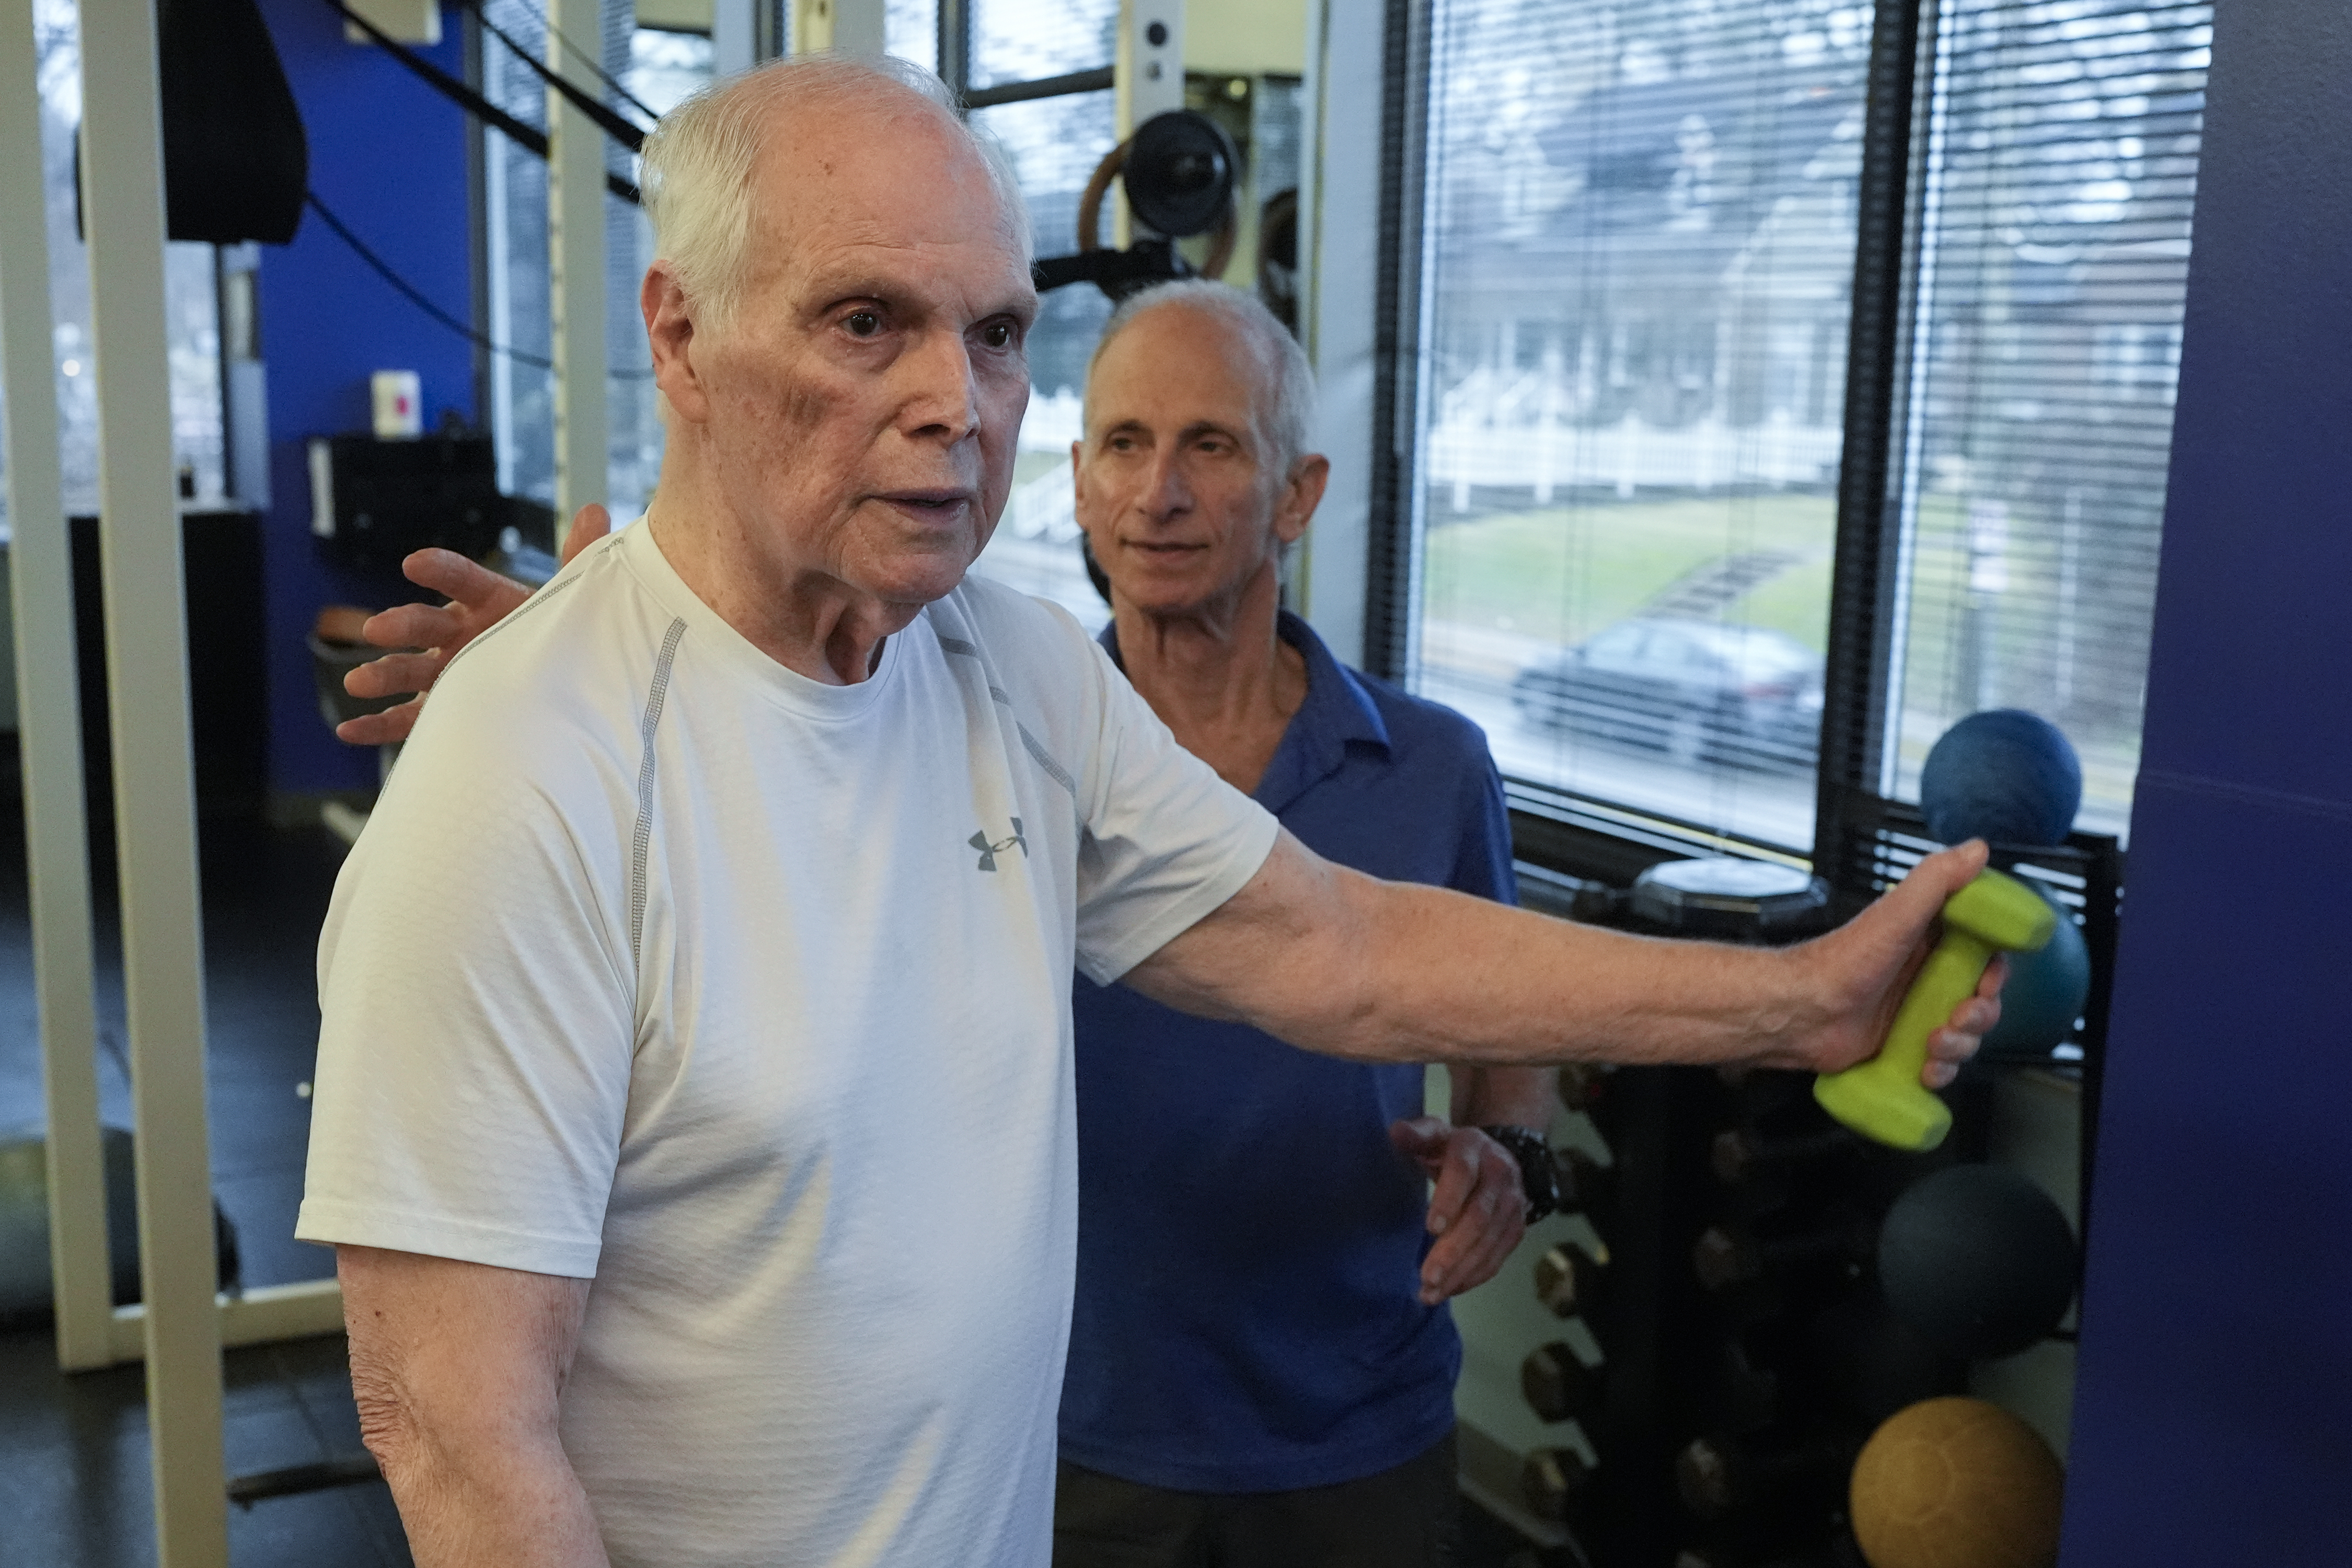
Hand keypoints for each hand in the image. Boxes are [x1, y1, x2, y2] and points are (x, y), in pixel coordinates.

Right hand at [333, 505, 612, 745]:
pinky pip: (406, 720)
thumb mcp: (571, 602)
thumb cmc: (560, 637)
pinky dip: (377, 725)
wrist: (563, 686)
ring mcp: (446, 672)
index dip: (440, 570)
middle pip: (425, 626)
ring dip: (382, 674)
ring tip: (358, 682)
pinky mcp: (440, 709)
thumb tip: (595, 513)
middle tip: (379, 629)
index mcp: (489, 602)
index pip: (462, 580)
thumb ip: (578, 561)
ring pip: (408, 671)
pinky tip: (350, 729)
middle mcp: (460, 634)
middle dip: (402, 625)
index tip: (415, 563)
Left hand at [1389, 1118, 1528, 1304]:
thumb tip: (1396, 1132)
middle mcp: (1499, 1174)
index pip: (1462, 1173)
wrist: (1495, 1154)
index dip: (1448, 1200)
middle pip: (1478, 1217)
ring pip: (1489, 1242)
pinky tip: (1450, 1290)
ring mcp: (1512, 1203)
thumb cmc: (1450, 1147)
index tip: (1430, 1228)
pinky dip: (1474, 1276)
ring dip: (1461, 1272)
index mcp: (1473, 1147)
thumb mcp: (1434, 1133)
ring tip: (1431, 1294)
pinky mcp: (1516, 1227)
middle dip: (1453, 1251)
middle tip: (1427, 1278)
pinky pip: (1498, 1256)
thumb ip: (1416, 1135)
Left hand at [1796, 840, 2006, 1085]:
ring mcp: (1912, 1014)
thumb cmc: (1843, 961)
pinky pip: (1939, 1064)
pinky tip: (1926, 1069)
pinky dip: (1940, 1071)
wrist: (1799, 1011)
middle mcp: (1924, 978)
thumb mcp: (1896, 914)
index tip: (1987, 981)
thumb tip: (1977, 849)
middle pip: (1981, 1001)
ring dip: (1960, 1046)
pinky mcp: (1901, 1048)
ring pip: (1964, 1036)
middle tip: (1958, 1017)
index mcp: (1930, 944)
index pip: (1985, 958)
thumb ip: (1937, 880)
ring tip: (1932, 1044)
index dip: (1995, 973)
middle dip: (1980, 1015)